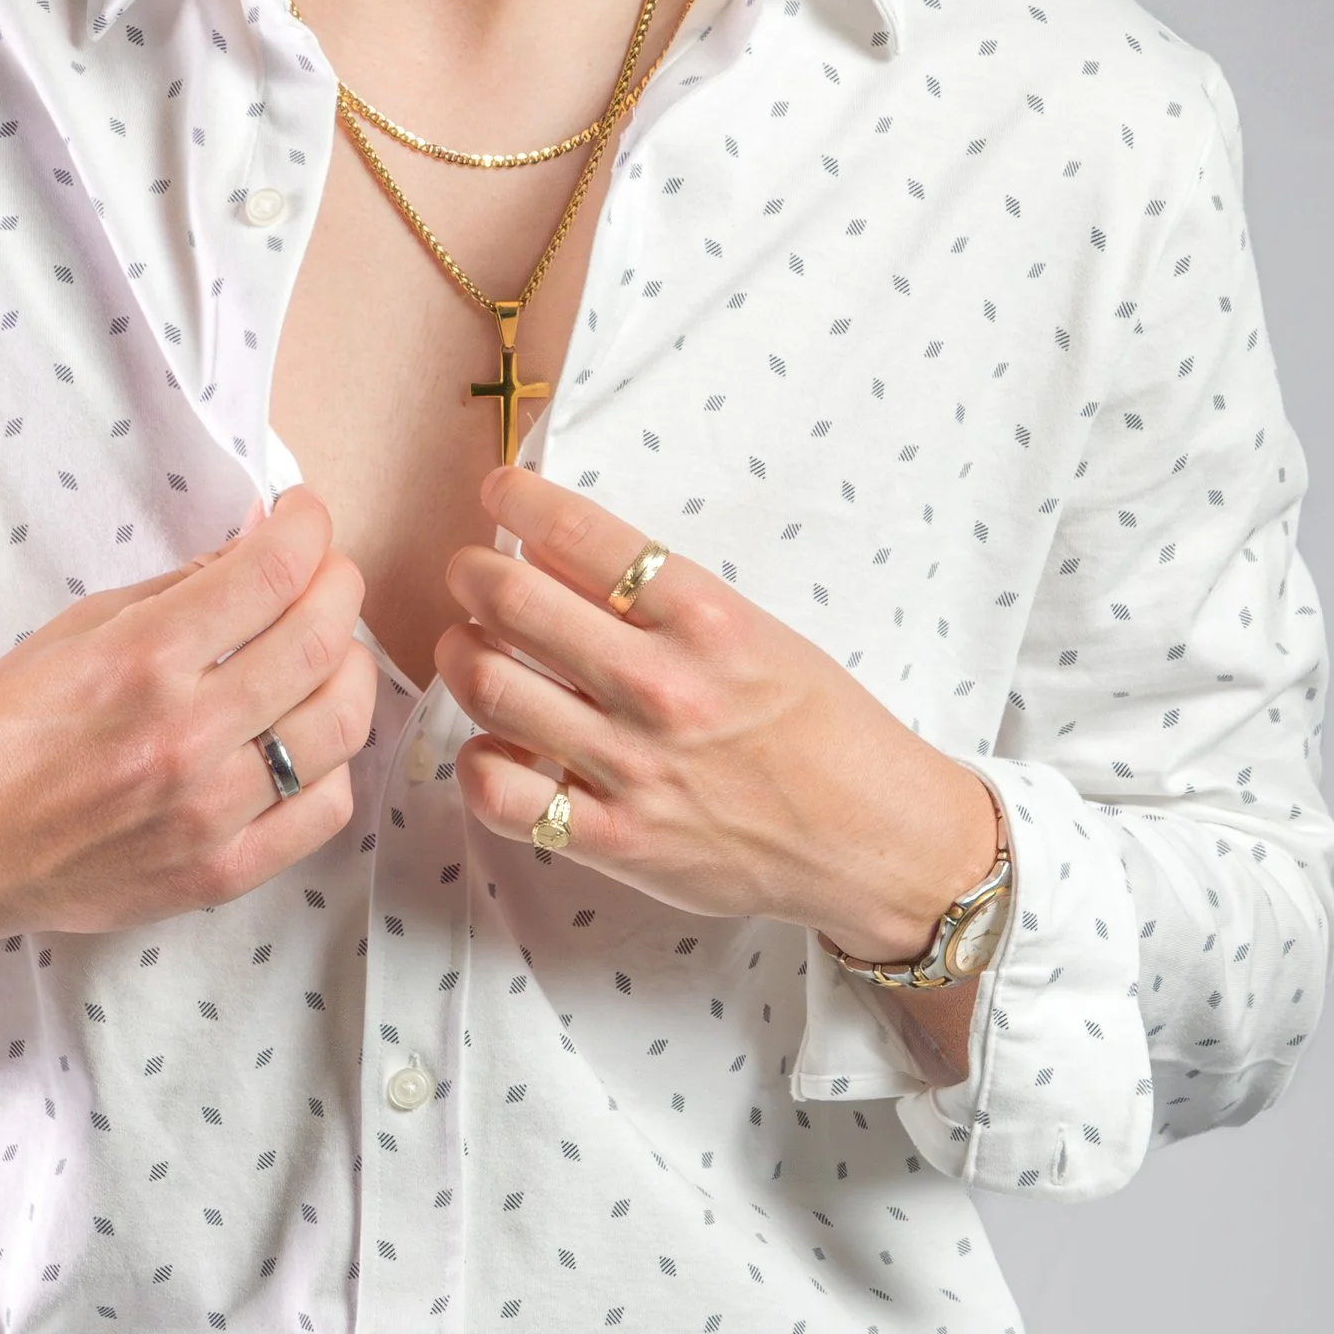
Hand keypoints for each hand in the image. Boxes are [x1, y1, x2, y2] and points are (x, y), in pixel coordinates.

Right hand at [0, 486, 377, 966]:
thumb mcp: (73, 631)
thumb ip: (177, 589)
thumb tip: (259, 544)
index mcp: (139, 663)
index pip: (271, 575)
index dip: (307, 527)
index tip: (306, 514)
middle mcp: (184, 738)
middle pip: (320, 640)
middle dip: (338, 583)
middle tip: (324, 571)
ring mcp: (209, 814)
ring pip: (340, 724)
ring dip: (349, 667)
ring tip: (323, 649)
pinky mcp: (220, 874)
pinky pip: (324, 809)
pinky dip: (333, 760)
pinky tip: (303, 735)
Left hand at [436, 467, 1000, 963]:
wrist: (872, 839)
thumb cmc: (822, 729)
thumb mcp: (761, 633)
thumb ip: (665, 601)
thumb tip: (558, 552)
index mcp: (705, 619)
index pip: (578, 533)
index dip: (517, 499)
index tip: (499, 493)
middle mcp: (661, 686)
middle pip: (511, 601)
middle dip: (471, 571)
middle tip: (470, 570)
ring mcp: (632, 766)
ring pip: (490, 687)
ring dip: (460, 654)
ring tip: (469, 647)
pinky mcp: (615, 840)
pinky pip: (500, 793)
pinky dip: (477, 760)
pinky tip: (494, 745)